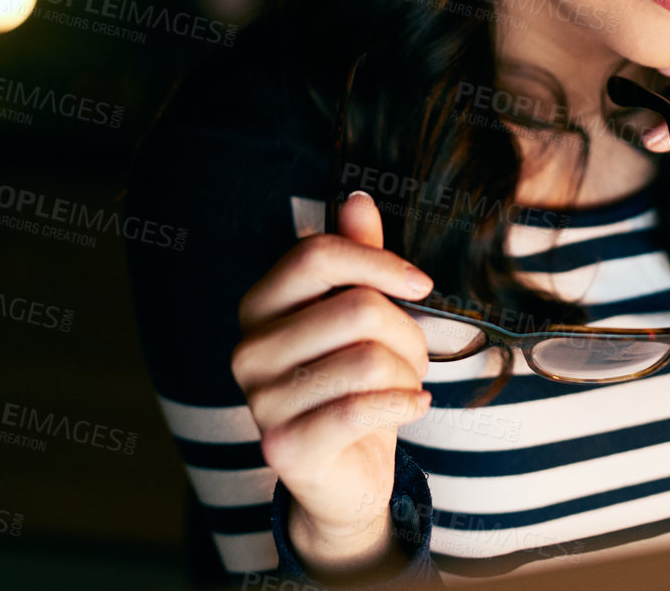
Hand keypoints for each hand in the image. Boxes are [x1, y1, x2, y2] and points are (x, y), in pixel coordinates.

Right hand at [231, 191, 434, 577]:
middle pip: (357, 309)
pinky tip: (412, 406)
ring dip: (407, 374)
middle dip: (407, 332)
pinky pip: (363, 408)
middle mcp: (248, 350)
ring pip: (369, 360)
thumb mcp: (358, 314)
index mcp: (260, 306)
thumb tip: (357, 198)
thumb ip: (356, 257)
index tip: (421, 285)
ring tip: (403, 386)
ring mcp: (260, 401)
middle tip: (412, 356)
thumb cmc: (353, 382)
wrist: (347, 471)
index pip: (316, 255)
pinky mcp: (285, 447)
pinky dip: (405, 404)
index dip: (379, 262)